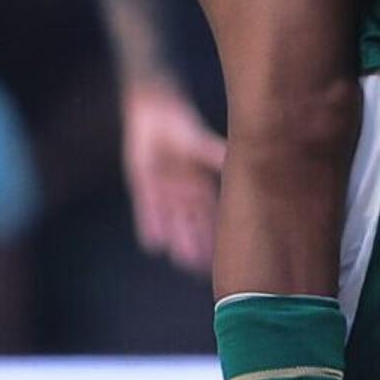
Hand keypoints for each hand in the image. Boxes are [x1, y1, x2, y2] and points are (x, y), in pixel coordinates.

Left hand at [122, 85, 227, 274]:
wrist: (152, 112)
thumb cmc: (180, 124)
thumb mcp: (198, 142)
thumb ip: (214, 154)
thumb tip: (235, 159)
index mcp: (201, 183)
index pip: (211, 214)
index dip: (216, 233)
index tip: (224, 251)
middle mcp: (184, 192)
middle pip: (192, 223)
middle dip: (196, 243)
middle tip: (200, 267)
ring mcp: (164, 191)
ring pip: (172, 221)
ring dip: (176, 239)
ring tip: (180, 261)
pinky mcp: (144, 187)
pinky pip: (147, 211)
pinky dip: (150, 225)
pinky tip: (153, 243)